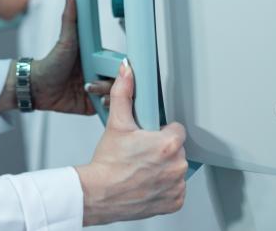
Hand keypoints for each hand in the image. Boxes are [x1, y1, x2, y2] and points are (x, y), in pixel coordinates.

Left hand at [30, 0, 111, 114]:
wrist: (37, 87)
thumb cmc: (51, 62)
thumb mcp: (65, 40)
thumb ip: (70, 18)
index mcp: (98, 58)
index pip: (119, 64)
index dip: (122, 68)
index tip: (119, 68)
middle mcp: (100, 74)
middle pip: (120, 81)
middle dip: (113, 83)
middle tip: (96, 81)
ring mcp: (98, 90)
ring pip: (115, 95)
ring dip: (108, 95)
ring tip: (93, 91)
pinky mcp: (92, 105)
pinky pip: (108, 109)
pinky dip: (108, 107)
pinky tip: (100, 103)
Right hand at [74, 61, 187, 225]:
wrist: (98, 194)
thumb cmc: (108, 164)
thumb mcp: (116, 124)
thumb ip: (123, 93)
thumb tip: (126, 72)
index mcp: (169, 144)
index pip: (177, 130)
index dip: (161, 132)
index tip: (148, 137)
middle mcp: (178, 166)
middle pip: (177, 150)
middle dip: (162, 150)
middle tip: (141, 154)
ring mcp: (177, 186)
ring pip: (176, 170)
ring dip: (164, 169)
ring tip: (142, 169)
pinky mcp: (174, 202)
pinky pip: (175, 191)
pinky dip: (164, 188)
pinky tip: (147, 183)